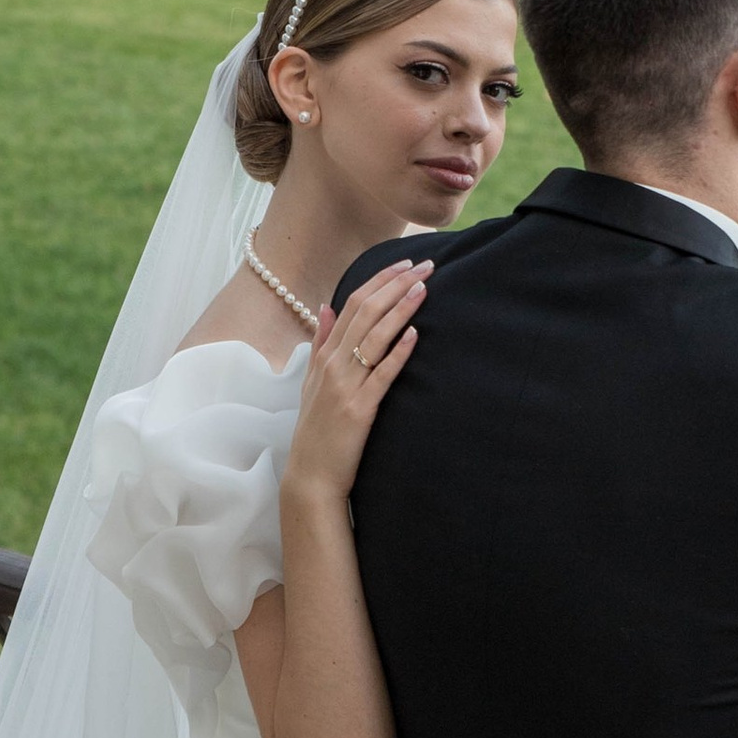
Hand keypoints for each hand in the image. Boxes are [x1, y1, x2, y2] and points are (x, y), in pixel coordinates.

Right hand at [285, 262, 428, 502]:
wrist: (311, 475)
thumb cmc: (316, 429)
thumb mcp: (311, 381)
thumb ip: (320, 342)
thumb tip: (325, 307)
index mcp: (325, 355)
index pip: (353, 303)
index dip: (380, 280)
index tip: (404, 263)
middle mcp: (333, 364)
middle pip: (366, 312)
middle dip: (396, 284)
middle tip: (426, 266)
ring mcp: (345, 386)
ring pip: (374, 336)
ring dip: (401, 309)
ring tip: (423, 288)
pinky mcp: (359, 409)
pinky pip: (381, 375)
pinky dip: (398, 352)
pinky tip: (415, 335)